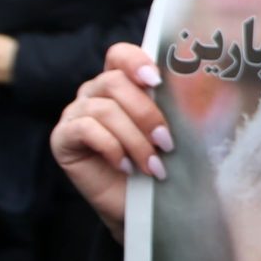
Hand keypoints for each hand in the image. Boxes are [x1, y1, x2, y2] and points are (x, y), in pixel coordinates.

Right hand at [47, 43, 168, 238]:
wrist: (141, 206)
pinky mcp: (62, 138)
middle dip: (146, 113)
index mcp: (121, 83)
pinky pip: (85, 129)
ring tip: (153, 165)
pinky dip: (111, 147)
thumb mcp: (172, 130)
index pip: (119, 55)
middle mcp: (94, 93)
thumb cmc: (159, 163)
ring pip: (104, 109)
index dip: (135, 61)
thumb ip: (176, 104)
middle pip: (114, 82)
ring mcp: (75, 114)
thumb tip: (198, 80)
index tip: (157, 82)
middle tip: (167, 143)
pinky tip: (126, 166)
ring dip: (134, 139)